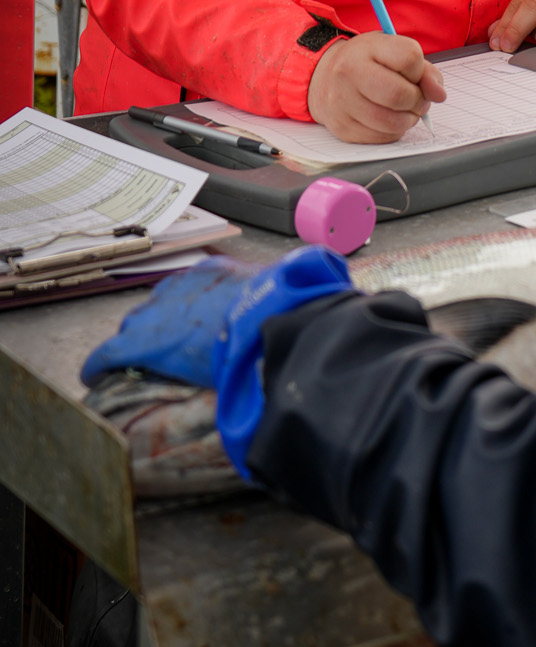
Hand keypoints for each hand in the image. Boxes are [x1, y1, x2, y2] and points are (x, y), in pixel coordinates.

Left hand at [81, 248, 354, 482]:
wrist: (272, 322)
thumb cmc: (288, 309)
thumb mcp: (294, 290)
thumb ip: (301, 285)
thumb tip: (329, 279)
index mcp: (218, 271)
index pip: (190, 288)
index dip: (189, 310)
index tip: (194, 325)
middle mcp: (184, 285)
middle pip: (159, 304)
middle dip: (159, 324)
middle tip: (167, 347)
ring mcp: (161, 311)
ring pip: (136, 326)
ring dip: (137, 342)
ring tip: (136, 361)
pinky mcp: (143, 341)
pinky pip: (110, 352)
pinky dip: (100, 364)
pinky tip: (94, 374)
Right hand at [81, 259, 252, 387]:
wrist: (270, 316)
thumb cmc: (233, 357)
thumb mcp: (193, 381)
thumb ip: (172, 377)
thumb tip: (173, 385)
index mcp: (146, 341)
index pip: (106, 353)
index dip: (96, 367)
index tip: (93, 376)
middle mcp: (156, 307)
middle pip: (132, 324)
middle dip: (134, 340)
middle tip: (145, 356)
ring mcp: (182, 282)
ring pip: (159, 299)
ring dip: (162, 314)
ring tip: (178, 329)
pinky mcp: (209, 268)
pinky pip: (190, 282)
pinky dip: (190, 295)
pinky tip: (205, 304)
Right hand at [308, 32, 445, 141]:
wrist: (324, 78)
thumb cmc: (367, 63)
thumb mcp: (393, 52)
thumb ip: (424, 70)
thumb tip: (439, 94)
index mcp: (366, 48)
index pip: (410, 58)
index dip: (420, 70)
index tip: (413, 73)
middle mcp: (349, 73)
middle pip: (400, 95)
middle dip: (418, 100)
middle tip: (416, 99)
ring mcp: (342, 102)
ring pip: (392, 122)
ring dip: (408, 119)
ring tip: (405, 110)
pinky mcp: (342, 128)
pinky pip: (382, 138)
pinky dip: (394, 131)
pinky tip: (389, 119)